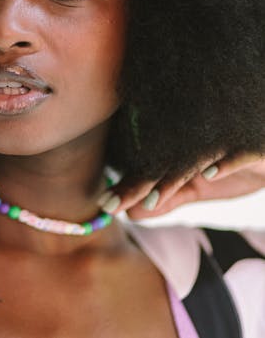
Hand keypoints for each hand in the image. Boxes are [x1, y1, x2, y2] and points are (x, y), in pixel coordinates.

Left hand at [98, 152, 264, 218]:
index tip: (105, 206)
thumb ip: (168, 199)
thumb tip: (131, 213)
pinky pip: (237, 152)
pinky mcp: (251, 144)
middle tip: (113, 203)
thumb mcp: (199, 189)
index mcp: (181, 157)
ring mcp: (222, 142)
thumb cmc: (234, 166)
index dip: (128, 188)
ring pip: (193, 160)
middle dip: (138, 186)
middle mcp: (195, 146)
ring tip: (151, 198)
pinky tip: (209, 172)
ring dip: (173, 178)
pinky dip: (224, 163)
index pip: (151, 171)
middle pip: (163, 165)